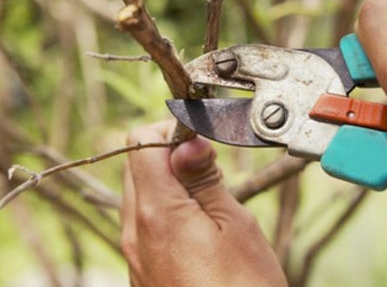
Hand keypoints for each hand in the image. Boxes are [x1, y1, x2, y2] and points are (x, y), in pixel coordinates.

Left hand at [120, 121, 286, 285]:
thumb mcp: (235, 225)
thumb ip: (205, 179)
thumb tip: (188, 141)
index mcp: (156, 213)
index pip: (142, 143)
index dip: (173, 131)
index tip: (203, 140)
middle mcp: (135, 233)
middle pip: (137, 166)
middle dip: (170, 154)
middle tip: (210, 166)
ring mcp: (135, 255)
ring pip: (140, 195)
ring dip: (170, 182)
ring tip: (210, 196)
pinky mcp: (143, 272)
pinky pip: (145, 225)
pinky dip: (167, 210)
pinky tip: (200, 224)